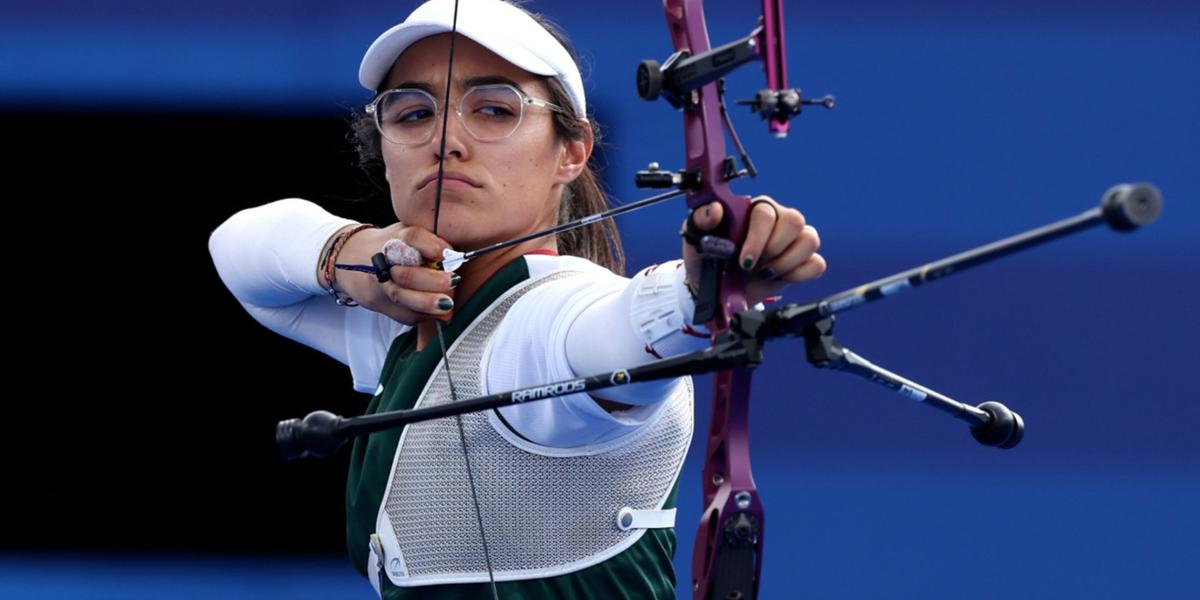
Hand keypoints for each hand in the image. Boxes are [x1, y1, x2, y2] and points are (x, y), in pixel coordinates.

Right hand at [331, 224, 458, 324]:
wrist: (348, 259)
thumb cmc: (388, 246)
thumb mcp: (406, 234)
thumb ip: (430, 242)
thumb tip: (456, 259)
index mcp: (394, 237)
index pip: (412, 237)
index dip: (431, 245)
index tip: (446, 254)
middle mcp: (382, 260)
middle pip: (406, 274)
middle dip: (433, 281)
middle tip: (453, 281)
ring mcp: (377, 283)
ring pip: (401, 297)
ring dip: (428, 303)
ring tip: (447, 304)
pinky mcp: (376, 302)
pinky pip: (403, 314)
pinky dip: (423, 315)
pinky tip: (437, 313)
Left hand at [682, 196, 824, 307]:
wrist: (717, 291)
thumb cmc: (708, 259)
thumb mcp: (696, 238)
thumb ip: (701, 219)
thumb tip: (715, 209)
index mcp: (753, 209)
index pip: (766, 213)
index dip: (758, 238)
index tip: (744, 262)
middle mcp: (777, 219)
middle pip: (795, 220)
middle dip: (774, 249)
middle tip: (754, 267)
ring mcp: (793, 240)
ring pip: (810, 240)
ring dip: (786, 263)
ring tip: (765, 273)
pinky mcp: (803, 261)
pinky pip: (817, 264)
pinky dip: (799, 275)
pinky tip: (778, 278)